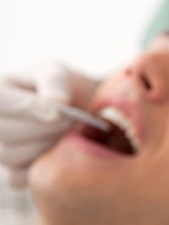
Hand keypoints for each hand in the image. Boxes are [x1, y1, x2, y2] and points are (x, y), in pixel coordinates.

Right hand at [0, 63, 98, 187]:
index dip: (30, 109)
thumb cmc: (63, 86)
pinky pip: (22, 177)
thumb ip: (54, 82)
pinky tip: (60, 149)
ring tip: (68, 131)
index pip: (1, 103)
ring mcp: (1, 150)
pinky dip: (45, 166)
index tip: (59, 111)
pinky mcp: (14, 173)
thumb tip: (54, 103)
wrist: (78, 108)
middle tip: (71, 120)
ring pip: (13, 156)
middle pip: (7, 133)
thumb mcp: (58, 72)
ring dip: (48, 145)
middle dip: (45, 127)